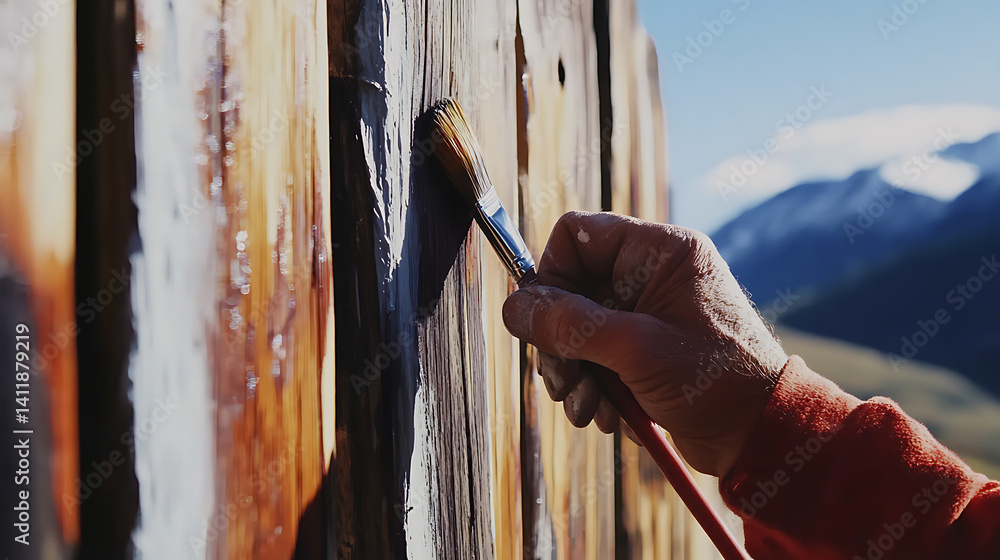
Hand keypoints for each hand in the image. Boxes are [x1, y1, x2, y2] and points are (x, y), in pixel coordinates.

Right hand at [502, 211, 787, 476]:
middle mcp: (651, 274)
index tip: (541, 322)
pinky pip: (597, 356)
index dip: (550, 275)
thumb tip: (513, 308)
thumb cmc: (715, 382)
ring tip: (588, 409)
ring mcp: (647, 313)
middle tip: (562, 381)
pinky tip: (607, 415)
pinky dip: (594, 387)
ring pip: (578, 329)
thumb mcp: (634, 350)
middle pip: (570, 289)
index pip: (577, 236)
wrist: (760, 436)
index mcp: (659, 251)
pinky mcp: (645, 349)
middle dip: (560, 342)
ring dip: (574, 373)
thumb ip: (570, 325)